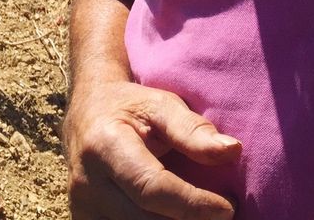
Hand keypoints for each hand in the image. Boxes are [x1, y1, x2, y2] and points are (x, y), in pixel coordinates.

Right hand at [64, 79, 240, 219]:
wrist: (87, 113)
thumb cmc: (131, 107)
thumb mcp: (162, 105)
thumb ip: (193, 130)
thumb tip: (232, 151)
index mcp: (105, 146)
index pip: (152, 188)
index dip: (192, 203)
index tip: (227, 207)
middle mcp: (87, 183)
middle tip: (223, 211)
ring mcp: (81, 208)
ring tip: (201, 213)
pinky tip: (175, 216)